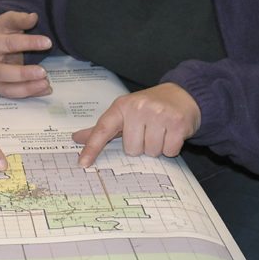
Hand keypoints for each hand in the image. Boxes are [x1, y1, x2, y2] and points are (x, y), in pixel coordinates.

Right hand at [0, 11, 52, 97]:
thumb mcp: (6, 22)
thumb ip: (19, 19)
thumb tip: (33, 17)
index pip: (8, 44)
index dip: (28, 43)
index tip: (48, 43)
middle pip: (2, 72)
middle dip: (23, 74)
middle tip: (43, 72)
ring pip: (6, 89)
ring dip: (27, 88)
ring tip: (46, 83)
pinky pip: (13, 94)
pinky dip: (30, 93)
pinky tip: (45, 89)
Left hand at [71, 83, 200, 166]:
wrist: (183, 95)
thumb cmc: (149, 107)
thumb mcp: (124, 112)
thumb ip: (102, 128)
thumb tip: (75, 138)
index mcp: (122, 106)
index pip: (103, 129)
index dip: (92, 147)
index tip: (82, 163)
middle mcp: (138, 108)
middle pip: (132, 149)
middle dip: (140, 146)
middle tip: (147, 131)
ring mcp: (159, 114)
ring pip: (151, 152)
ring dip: (156, 148)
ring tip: (160, 131)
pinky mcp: (178, 123)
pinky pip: (169, 151)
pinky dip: (171, 148)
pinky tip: (171, 134)